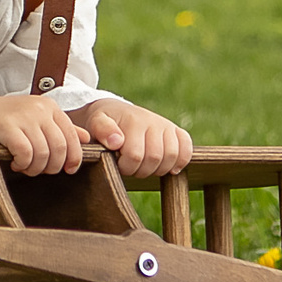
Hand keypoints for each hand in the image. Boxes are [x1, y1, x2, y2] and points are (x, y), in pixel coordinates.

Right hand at [0, 91, 90, 174]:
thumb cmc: (2, 121)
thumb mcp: (34, 120)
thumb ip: (60, 128)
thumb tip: (86, 138)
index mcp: (50, 106)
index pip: (73, 137)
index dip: (74, 158)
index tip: (67, 171)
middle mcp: (40, 108)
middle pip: (60, 148)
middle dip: (53, 166)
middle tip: (40, 171)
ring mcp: (23, 116)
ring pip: (44, 153)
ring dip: (36, 168)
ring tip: (25, 168)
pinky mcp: (7, 126)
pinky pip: (26, 153)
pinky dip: (23, 164)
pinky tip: (15, 164)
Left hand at [73, 99, 193, 177]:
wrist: (115, 111)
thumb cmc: (103, 122)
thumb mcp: (95, 123)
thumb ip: (102, 130)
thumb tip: (116, 142)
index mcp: (133, 121)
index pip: (135, 156)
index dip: (126, 168)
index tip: (118, 164)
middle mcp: (153, 121)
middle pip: (155, 158)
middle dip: (140, 170)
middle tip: (130, 167)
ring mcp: (166, 125)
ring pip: (172, 156)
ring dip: (158, 169)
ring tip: (144, 166)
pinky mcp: (176, 130)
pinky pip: (186, 147)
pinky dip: (180, 160)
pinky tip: (169, 168)